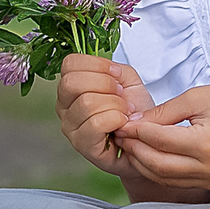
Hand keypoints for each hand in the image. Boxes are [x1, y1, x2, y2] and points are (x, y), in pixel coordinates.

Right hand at [55, 53, 151, 177]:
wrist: (145, 138)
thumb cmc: (134, 111)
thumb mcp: (127, 80)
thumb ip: (114, 69)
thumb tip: (108, 71)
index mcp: (71, 86)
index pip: (70, 64)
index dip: (97, 64)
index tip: (117, 74)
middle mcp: (64, 106)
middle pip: (72, 82)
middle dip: (105, 84)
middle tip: (121, 94)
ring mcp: (70, 126)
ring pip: (86, 103)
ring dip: (115, 104)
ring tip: (125, 111)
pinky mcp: (81, 144)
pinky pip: (96, 123)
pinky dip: (116, 119)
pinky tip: (123, 123)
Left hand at [111, 82, 209, 193]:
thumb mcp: (197, 97)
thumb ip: (163, 112)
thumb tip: (133, 122)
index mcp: (207, 144)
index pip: (159, 140)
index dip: (136, 132)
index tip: (120, 122)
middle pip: (157, 165)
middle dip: (134, 150)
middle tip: (120, 136)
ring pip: (164, 178)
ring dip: (143, 163)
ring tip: (129, 145)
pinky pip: (177, 181)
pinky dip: (159, 170)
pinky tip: (148, 155)